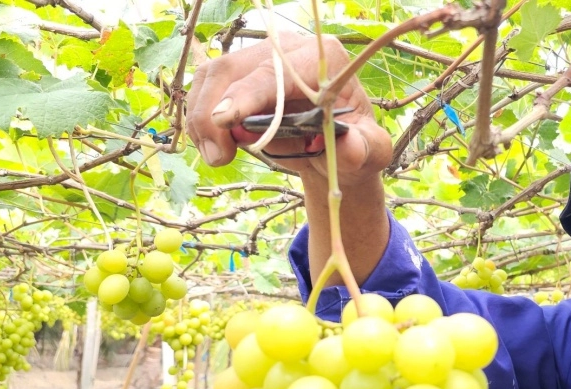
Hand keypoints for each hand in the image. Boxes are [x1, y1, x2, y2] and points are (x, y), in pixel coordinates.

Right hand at [184, 32, 392, 183]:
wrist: (334, 147)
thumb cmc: (354, 145)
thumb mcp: (370, 152)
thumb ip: (364, 150)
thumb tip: (347, 148)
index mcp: (322, 59)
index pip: (276, 73)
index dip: (248, 95)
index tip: (225, 120)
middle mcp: (286, 49)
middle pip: (235, 69)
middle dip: (215, 113)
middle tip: (217, 156)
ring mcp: (257, 57)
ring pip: (212, 76)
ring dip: (202, 118)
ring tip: (216, 156)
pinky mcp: (237, 73)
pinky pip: (205, 88)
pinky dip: (200, 119)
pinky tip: (212, 146)